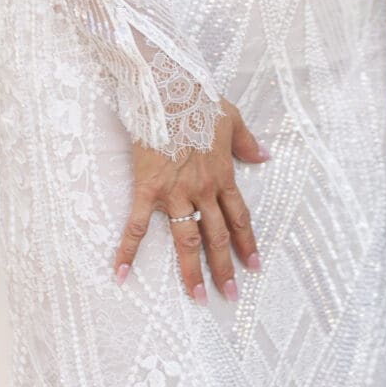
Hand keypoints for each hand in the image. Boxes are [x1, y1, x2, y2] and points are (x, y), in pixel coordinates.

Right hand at [114, 103, 265, 302]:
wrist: (168, 89)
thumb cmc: (199, 101)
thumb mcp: (233, 119)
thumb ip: (247, 143)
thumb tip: (264, 157)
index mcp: (223, 175)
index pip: (239, 218)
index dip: (247, 244)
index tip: (254, 266)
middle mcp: (203, 190)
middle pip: (217, 236)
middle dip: (225, 268)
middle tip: (230, 296)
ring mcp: (175, 192)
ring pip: (186, 240)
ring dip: (191, 271)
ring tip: (197, 297)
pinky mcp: (148, 189)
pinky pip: (138, 225)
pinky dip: (128, 250)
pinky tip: (121, 273)